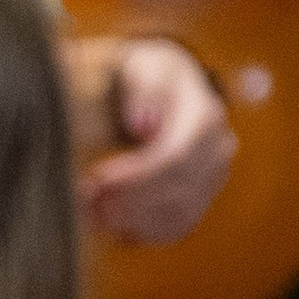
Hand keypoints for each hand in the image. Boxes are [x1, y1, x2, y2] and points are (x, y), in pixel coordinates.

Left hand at [68, 36, 235, 243]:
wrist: (165, 89)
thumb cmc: (146, 76)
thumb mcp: (143, 67)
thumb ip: (143, 89)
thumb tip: (143, 124)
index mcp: (205, 117)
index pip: (176, 157)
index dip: (136, 176)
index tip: (95, 179)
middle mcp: (217, 151)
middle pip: (175, 193)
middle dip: (126, 202)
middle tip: (80, 202)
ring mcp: (212, 179)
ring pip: (174, 217)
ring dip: (128, 221)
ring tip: (85, 211)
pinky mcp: (198, 200)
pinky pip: (172, 229)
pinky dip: (137, 231)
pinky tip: (105, 222)